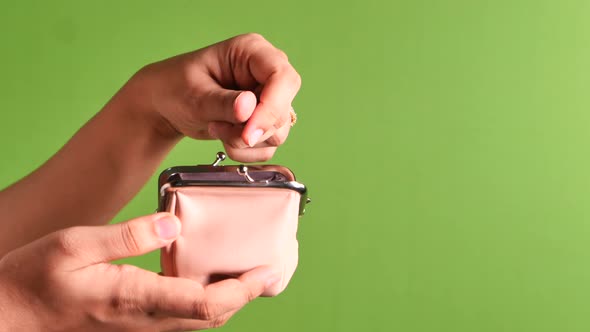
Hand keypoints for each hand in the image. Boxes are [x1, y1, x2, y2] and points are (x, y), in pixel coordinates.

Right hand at [0, 213, 278, 331]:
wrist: (9, 316)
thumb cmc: (35, 279)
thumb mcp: (75, 245)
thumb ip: (128, 235)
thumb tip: (174, 224)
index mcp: (135, 299)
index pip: (206, 305)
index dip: (244, 291)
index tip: (268, 272)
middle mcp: (145, 320)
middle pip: (212, 317)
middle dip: (247, 296)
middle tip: (270, 269)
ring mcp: (141, 327)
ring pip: (199, 321)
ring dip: (230, 300)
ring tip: (250, 272)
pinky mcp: (134, 324)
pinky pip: (182, 318)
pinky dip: (207, 301)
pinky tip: (210, 278)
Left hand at [127, 33, 301, 161]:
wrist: (165, 104)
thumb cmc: (175, 87)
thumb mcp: (194, 95)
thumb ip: (223, 103)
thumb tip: (249, 109)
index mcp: (252, 51)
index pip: (282, 77)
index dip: (271, 108)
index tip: (248, 132)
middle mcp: (266, 73)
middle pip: (283, 108)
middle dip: (252, 129)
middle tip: (219, 129)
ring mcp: (268, 99)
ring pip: (277, 131)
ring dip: (244, 141)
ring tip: (215, 128)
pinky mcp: (265, 121)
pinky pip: (268, 146)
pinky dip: (245, 151)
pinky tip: (223, 137)